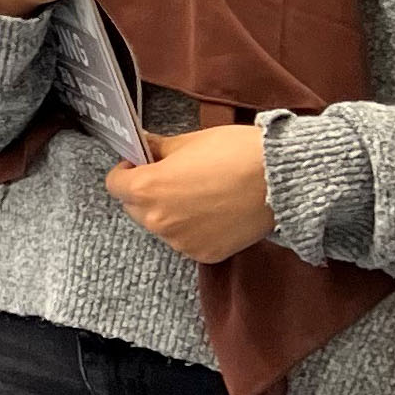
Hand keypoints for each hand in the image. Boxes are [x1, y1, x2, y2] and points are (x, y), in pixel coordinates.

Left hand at [106, 124, 278, 263]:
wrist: (279, 180)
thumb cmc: (236, 153)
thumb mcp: (189, 141)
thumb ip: (158, 148)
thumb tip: (144, 145)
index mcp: (148, 189)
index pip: (115, 185)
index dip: (126, 171)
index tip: (140, 164)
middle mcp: (158, 221)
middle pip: (135, 207)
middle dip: (146, 192)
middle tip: (172, 176)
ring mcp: (180, 242)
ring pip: (161, 225)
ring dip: (169, 211)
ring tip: (199, 193)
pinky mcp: (203, 254)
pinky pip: (185, 240)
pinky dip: (192, 228)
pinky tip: (213, 210)